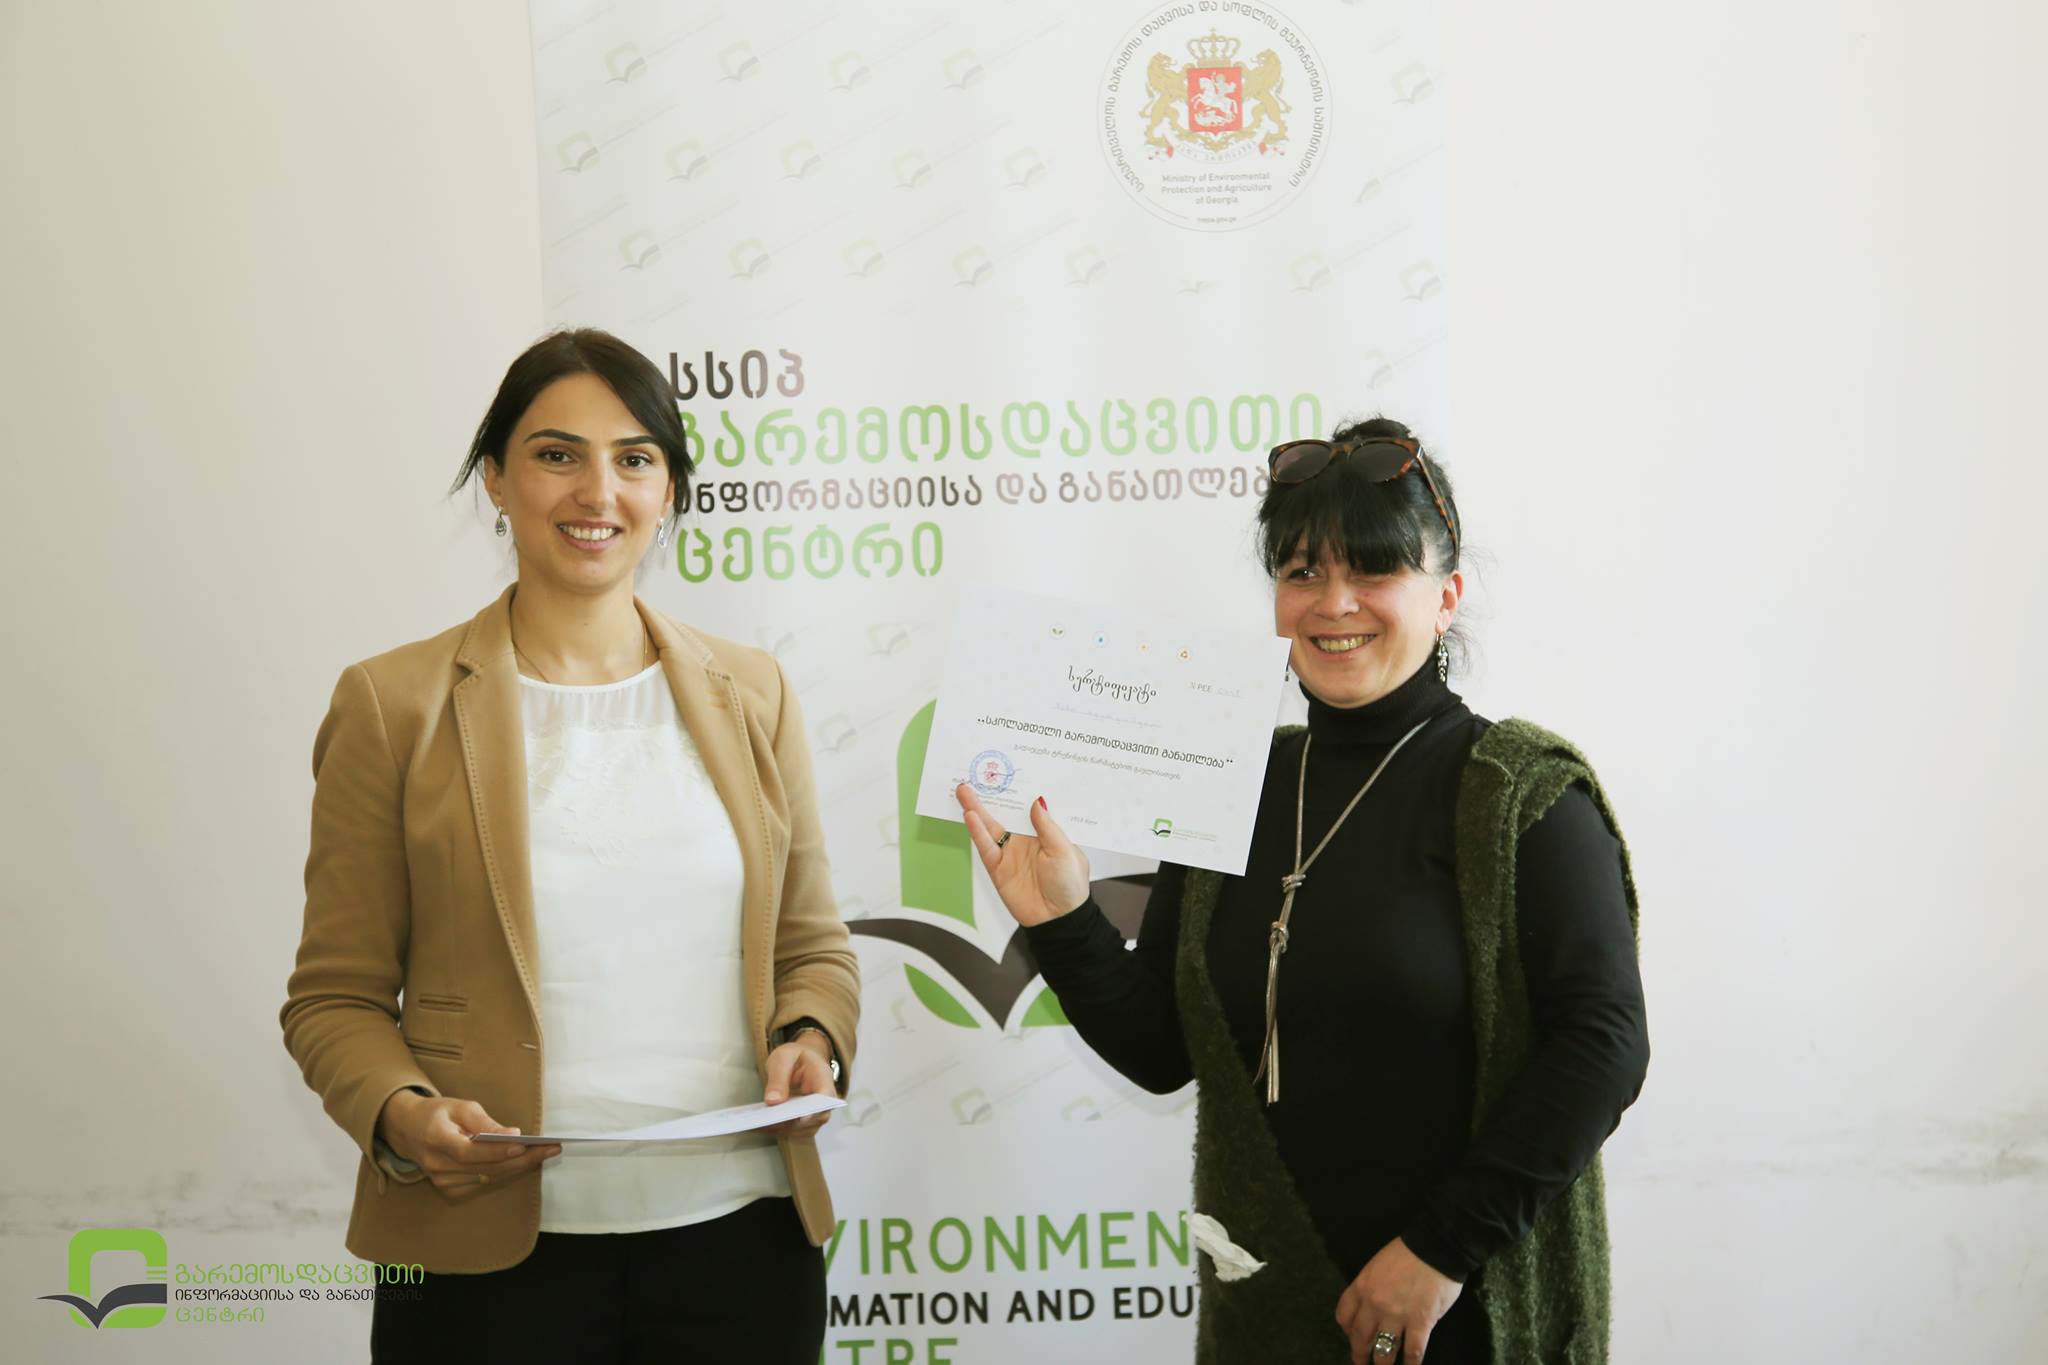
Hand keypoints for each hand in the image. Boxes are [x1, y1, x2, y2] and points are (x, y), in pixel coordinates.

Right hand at [375, 1090, 560, 1197]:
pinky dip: (504, 1172)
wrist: (407, 1131)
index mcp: (436, 1139)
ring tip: (545, 1153)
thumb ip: (485, 1122)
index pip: (469, 1152)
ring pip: (488, 1178)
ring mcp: (441, 1181)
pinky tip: (523, 1162)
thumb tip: (512, 1134)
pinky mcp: (448, 1189)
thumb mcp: (459, 1106)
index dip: (497, 1152)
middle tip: (551, 1149)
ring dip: (518, 1167)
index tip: (524, 1145)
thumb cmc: (437, 1114)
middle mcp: (437, 1165)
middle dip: (522, 1160)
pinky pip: (483, 1183)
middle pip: (485, 1169)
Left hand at [760, 1032, 836, 1136]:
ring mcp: (815, 1114)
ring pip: (801, 1129)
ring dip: (780, 1128)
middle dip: (790, 1122)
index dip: (815, 1110)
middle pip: (814, 1118)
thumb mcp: (783, 1057)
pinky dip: (775, 1129)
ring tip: (758, 1124)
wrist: (800, 1061)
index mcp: (823, 1077)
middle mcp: (824, 1099)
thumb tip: (772, 1102)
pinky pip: (791, 1130)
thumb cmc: (795, 1057)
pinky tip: (758, 1125)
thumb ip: (778, 1077)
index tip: (800, 1117)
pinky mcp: (804, 1123)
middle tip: (767, 1120)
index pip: (826, 1097)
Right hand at [954, 785, 1089, 926]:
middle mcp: (1026, 838)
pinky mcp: (998, 868)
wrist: (1058, 921)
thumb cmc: (1070, 886)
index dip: (1020, 789)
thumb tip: (1037, 801)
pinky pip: (985, 847)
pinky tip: (970, 816)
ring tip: (964, 790)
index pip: (1030, 805)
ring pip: (990, 826)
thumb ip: (1048, 827)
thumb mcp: (1065, 852)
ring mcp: (1010, 852)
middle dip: (992, 794)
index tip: (1010, 769)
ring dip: (977, 809)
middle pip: (1005, 812)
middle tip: (977, 774)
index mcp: (1047, 831)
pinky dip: (977, 832)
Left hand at [1335, 1238, 1462, 1364]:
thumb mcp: (1377, 1266)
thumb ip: (1371, 1288)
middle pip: (1360, 1338)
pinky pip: (1412, 1351)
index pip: (1344, 1315)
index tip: (1352, 1337)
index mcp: (1361, 1286)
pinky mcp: (1420, 1323)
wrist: (1435, 1246)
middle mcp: (1373, 1304)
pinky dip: (1410, 1364)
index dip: (1347, 1330)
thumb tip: (1373, 1310)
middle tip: (1361, 1364)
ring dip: (1382, 1364)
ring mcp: (1396, 1315)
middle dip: (1359, 1355)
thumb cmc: (1407, 1252)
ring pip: (1383, 1350)